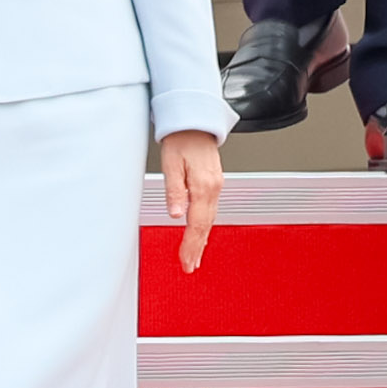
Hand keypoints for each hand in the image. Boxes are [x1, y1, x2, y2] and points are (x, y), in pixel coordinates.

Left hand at [161, 130, 222, 273]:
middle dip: (197, 248)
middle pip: (205, 226)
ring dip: (202, 239)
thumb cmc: (181, 138)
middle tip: (189, 267)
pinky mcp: (214, 183)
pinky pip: (211, 210)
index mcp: (203, 185)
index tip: (185, 261)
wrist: (195, 120)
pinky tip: (201, 233)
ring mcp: (216, 186)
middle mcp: (213, 188)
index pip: (196, 224)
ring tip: (194, 257)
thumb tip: (174, 214)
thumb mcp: (170, 162)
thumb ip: (174, 190)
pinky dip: (205, 225)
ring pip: (209, 219)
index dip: (190, 245)